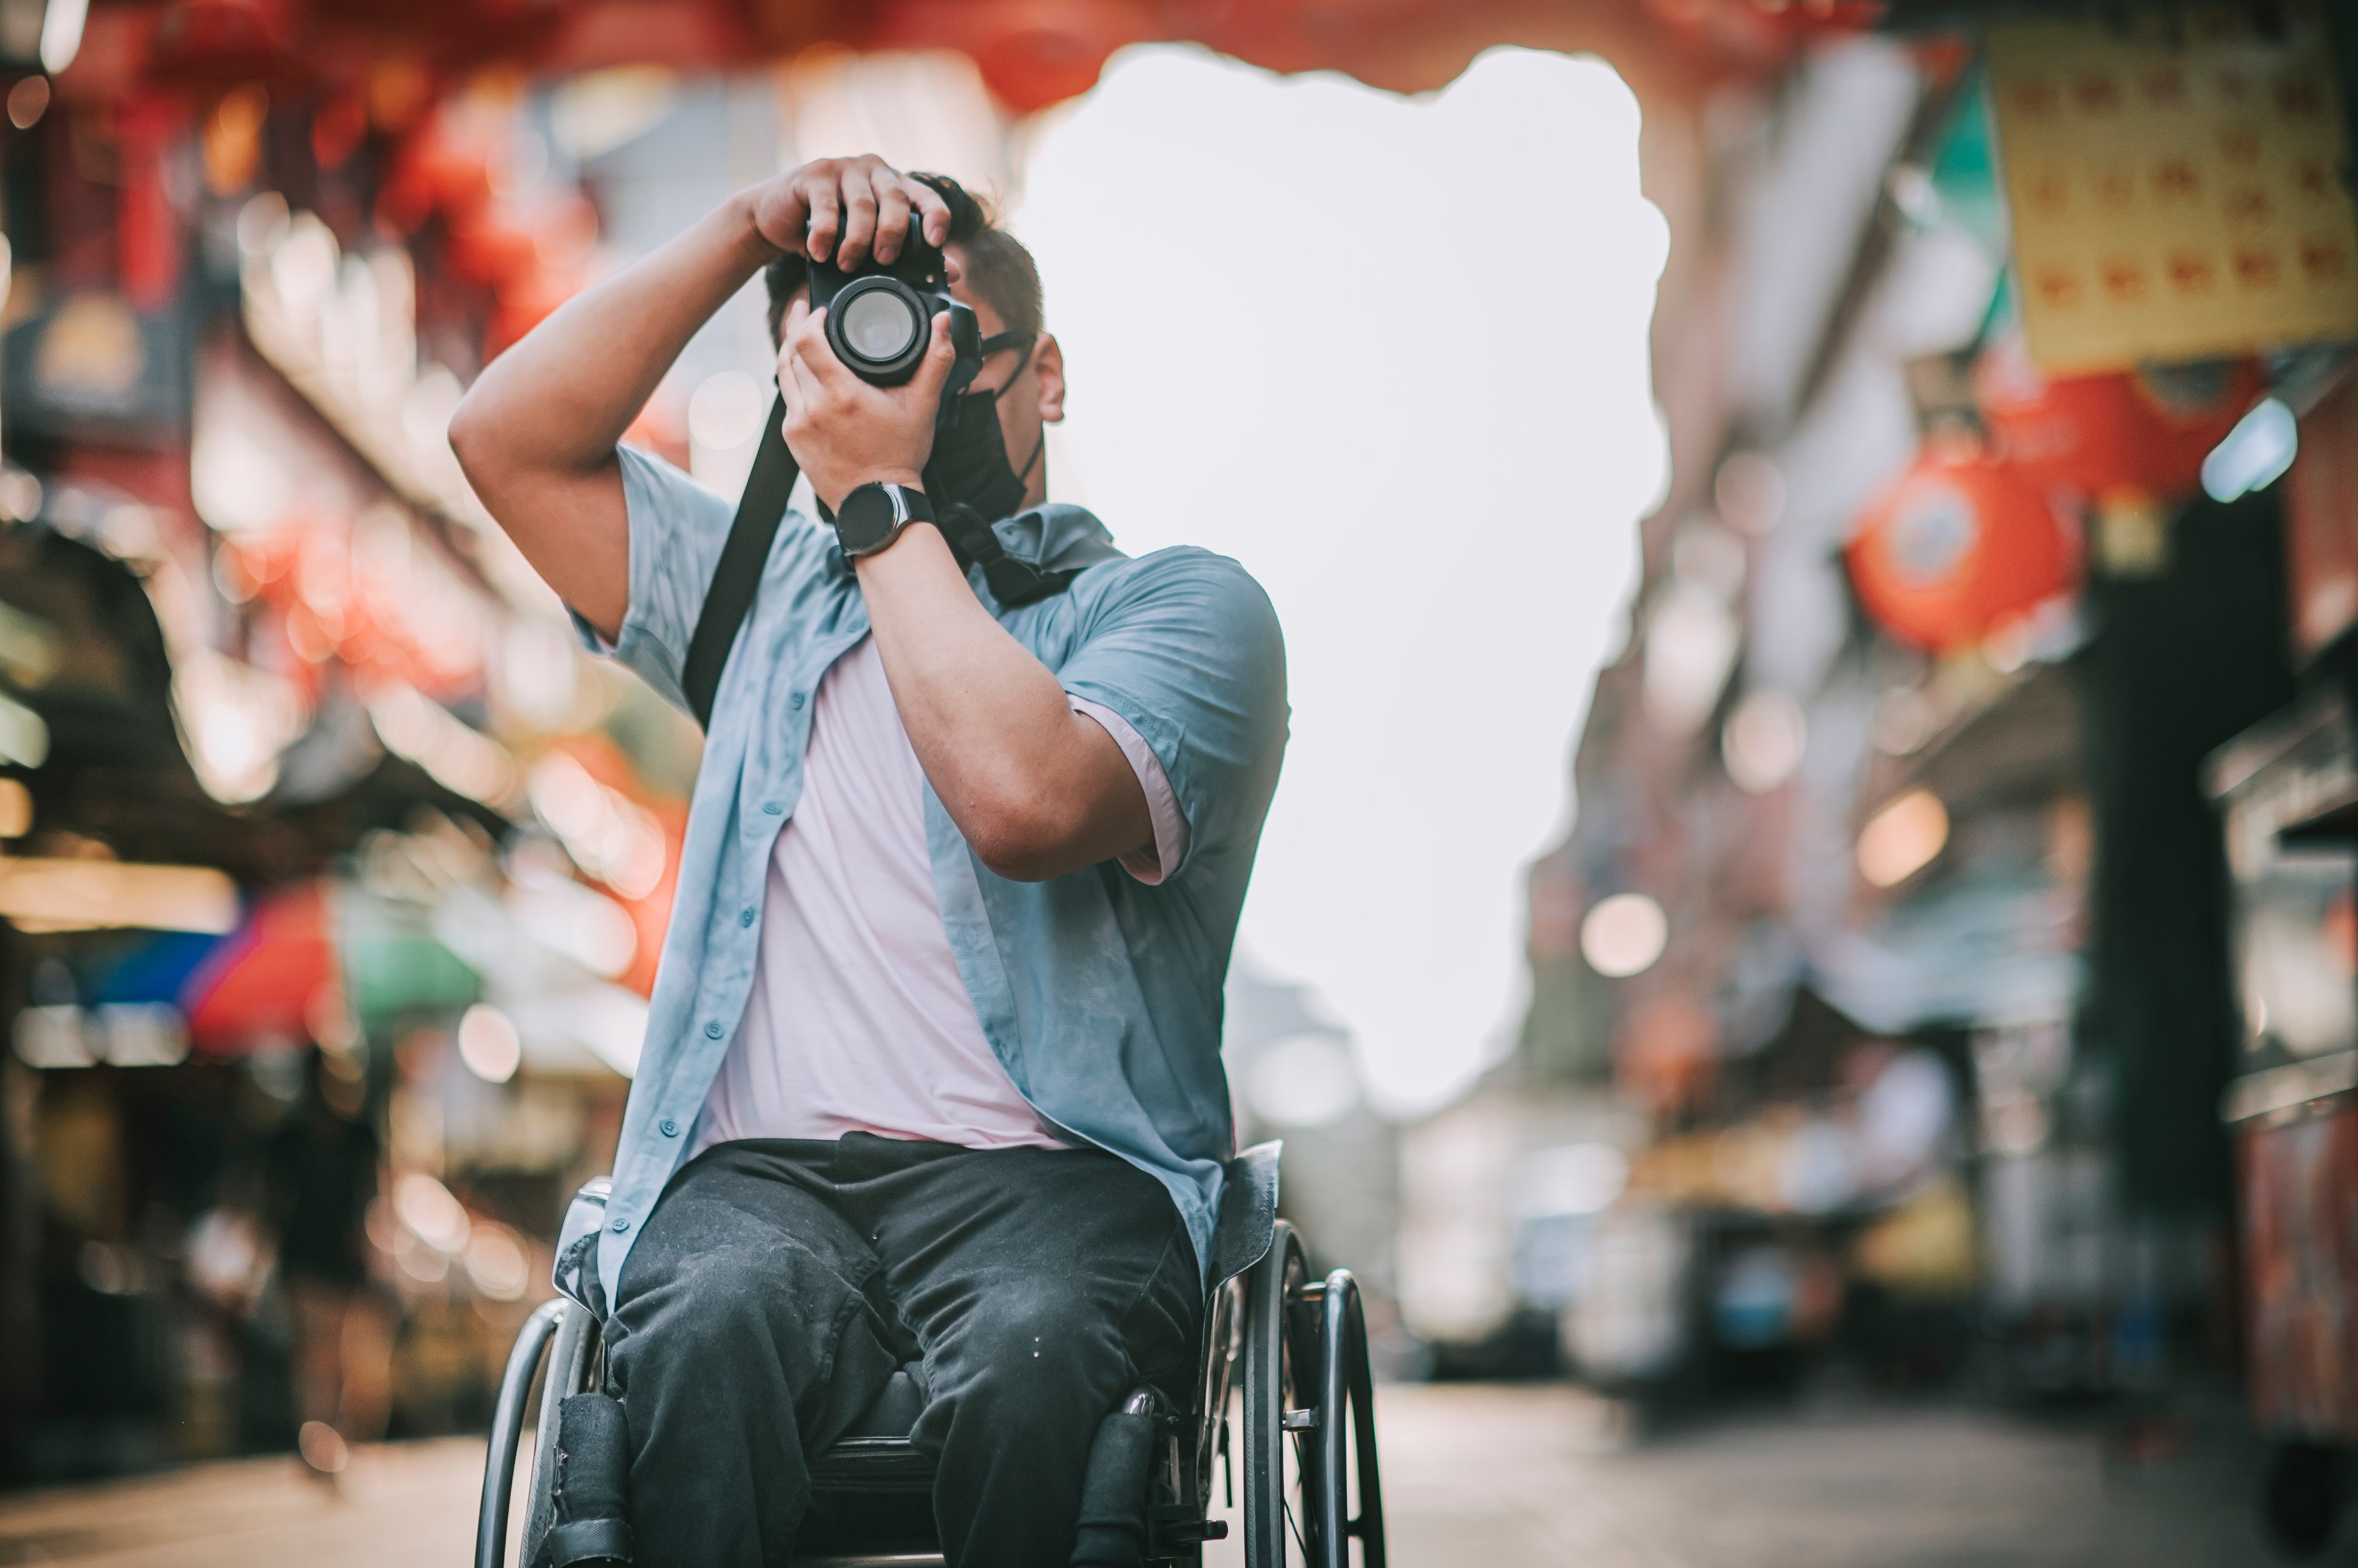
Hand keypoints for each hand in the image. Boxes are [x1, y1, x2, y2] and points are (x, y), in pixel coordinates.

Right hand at [748, 155, 950, 267]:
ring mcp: (844, 168)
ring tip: (847, 265)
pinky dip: (825, 234)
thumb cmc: (832, 232)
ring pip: (862, 204)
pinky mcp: (815, 174)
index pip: (927, 197)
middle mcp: (875, 171)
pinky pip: (826, 206)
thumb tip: (953, 274)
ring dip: (857, 239)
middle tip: (884, 260)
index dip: (936, 217)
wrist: (779, 218)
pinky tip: (819, 253)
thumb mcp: (870, 244)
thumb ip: (910, 255)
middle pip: (895, 199)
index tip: (936, 242)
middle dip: (893, 233)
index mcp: (896, 186)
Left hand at [778, 295, 958, 513]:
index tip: (820, 310)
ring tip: (802, 336)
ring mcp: (798, 424)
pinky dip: (796, 382)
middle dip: (797, 328)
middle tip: (807, 312)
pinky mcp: (792, 438)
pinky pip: (789, 399)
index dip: (809, 318)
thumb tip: (944, 322)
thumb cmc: (900, 456)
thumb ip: (935, 360)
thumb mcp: (923, 406)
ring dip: (791, 351)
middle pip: (790, 353)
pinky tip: (808, 375)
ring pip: (784, 374)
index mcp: (841, 394)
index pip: (806, 341)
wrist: (878, 503)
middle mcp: (812, 408)